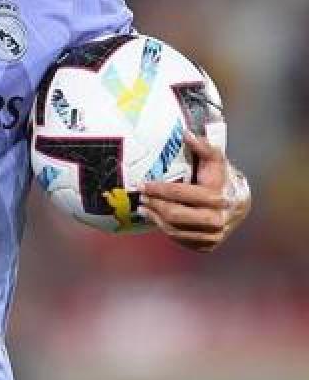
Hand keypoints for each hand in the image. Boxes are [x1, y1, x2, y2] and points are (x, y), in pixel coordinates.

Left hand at [140, 132, 250, 252]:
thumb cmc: (220, 178)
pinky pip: (180, 239)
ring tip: (144, 208)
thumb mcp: (215, 161)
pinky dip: (165, 229)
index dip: (159, 189)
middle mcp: (218, 219)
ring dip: (155, 218)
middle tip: (141, 197)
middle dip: (154, 205)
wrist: (239, 203)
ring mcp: (214, 235)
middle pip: (175, 215)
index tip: (142, 184)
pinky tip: (156, 218)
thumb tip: (186, 133)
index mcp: (219, 197)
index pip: (182, 194)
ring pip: (175, 230)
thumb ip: (203, 147)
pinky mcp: (208, 246)